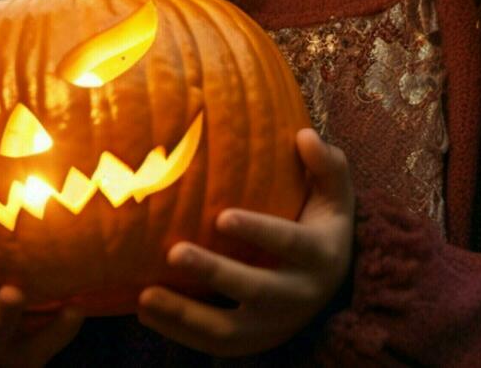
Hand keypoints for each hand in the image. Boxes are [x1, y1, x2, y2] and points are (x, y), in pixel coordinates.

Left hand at [137, 128, 354, 355]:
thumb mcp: (335, 195)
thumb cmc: (321, 225)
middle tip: (174, 252)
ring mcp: (273, 325)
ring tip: (145, 296)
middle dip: (214, 273)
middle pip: (255, 290)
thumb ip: (327, 164)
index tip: (222, 217)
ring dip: (185, 316)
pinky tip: (146, 310)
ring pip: (228, 330)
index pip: (291, 244)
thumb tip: (304, 135)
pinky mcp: (251, 342)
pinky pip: (212, 344)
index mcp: (320, 255)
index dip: (258, 231)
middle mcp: (299, 295)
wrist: (330, 285)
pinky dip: (178, 332)